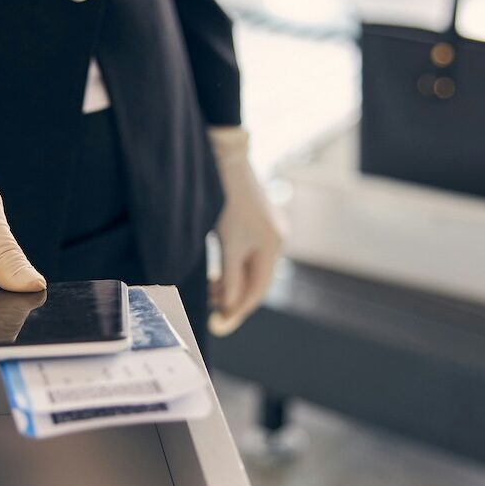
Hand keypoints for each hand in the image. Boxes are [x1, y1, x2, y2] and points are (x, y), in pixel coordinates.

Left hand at [206, 126, 283, 336]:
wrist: (225, 160)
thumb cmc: (227, 201)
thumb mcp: (228, 244)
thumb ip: (231, 278)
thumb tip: (230, 307)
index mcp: (272, 248)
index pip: (256, 291)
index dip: (237, 311)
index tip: (218, 325)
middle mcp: (275, 240)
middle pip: (254, 281)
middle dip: (232, 297)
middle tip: (210, 310)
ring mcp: (267, 231)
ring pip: (249, 268)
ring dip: (230, 282)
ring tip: (209, 290)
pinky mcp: (255, 223)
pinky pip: (246, 255)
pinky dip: (232, 267)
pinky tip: (217, 271)